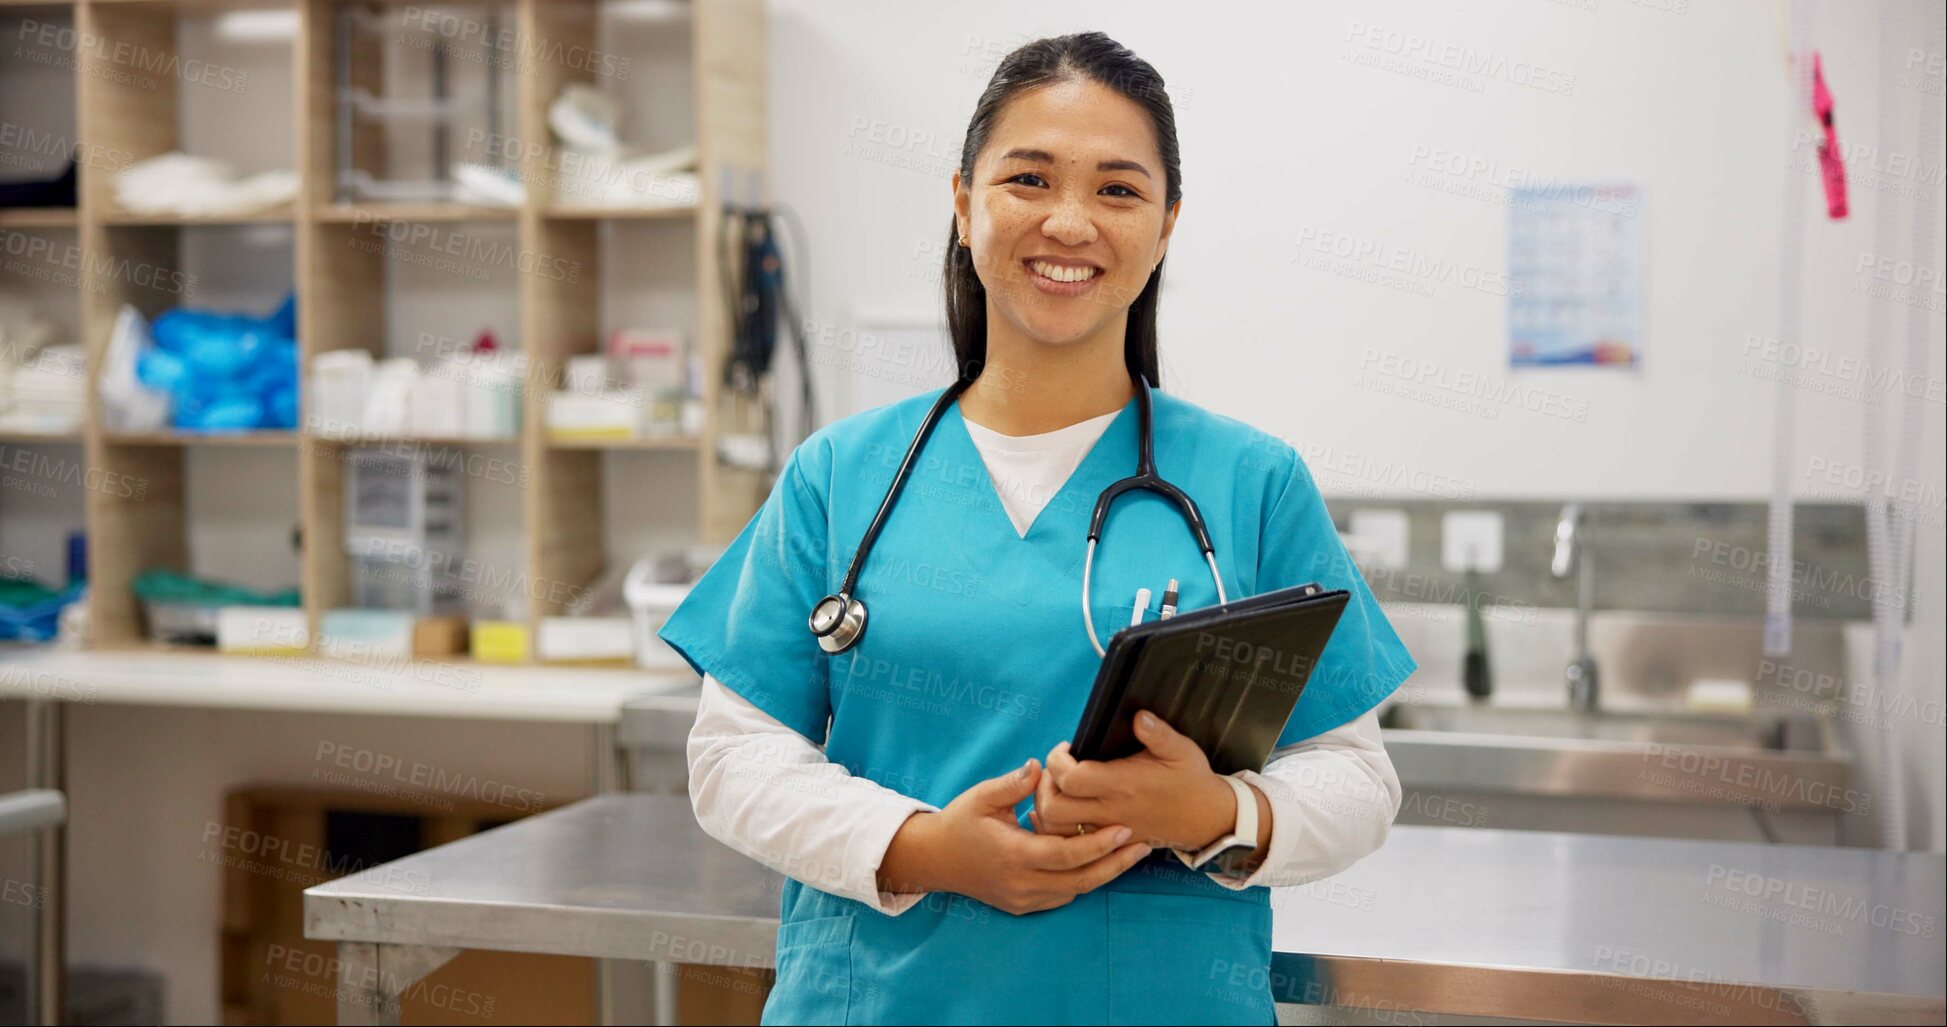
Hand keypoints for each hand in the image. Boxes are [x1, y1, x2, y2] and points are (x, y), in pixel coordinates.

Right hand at [878, 759, 1152, 914]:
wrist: (935, 859)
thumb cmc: (960, 822)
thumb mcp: (982, 796)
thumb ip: (1013, 782)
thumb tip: (1040, 766)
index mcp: (1013, 855)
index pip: (1066, 855)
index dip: (1098, 844)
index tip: (1124, 829)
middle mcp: (1021, 883)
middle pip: (1080, 880)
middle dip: (1115, 864)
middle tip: (1144, 845)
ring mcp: (1022, 899)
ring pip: (1075, 891)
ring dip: (1103, 873)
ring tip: (1130, 852)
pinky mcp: (1023, 905)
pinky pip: (1062, 896)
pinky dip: (1082, 880)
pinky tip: (1099, 861)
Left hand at [1029, 712, 1237, 851]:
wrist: (1207, 819)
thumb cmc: (1192, 780)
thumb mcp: (1181, 749)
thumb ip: (1158, 732)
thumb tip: (1138, 715)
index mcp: (1123, 785)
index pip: (1070, 778)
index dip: (1057, 760)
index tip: (1066, 748)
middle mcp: (1110, 811)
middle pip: (1054, 808)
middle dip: (1044, 786)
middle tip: (1055, 769)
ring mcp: (1109, 832)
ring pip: (1058, 830)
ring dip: (1048, 808)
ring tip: (1058, 788)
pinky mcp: (1112, 843)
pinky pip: (1074, 844)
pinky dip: (1060, 829)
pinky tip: (1065, 809)